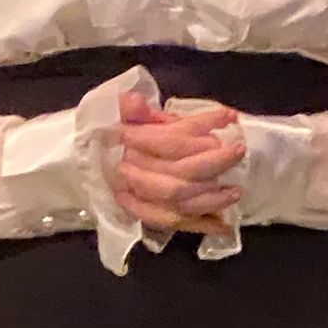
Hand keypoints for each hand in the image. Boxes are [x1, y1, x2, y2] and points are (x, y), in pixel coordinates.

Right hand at [114, 91, 244, 230]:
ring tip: (236, 189)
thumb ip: (128, 108)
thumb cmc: (110, 138)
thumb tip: (136, 100)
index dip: (203, 125)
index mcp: (129, 145)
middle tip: (238, 150)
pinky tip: (226, 226)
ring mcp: (142, 199)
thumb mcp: (115, 116)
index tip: (230, 116)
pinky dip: (203, 226)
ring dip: (213, 197)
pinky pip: (178, 224)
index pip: (170, 138)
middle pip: (181, 172)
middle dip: (214, 162)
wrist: (88, 169)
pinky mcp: (150, 215)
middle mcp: (135, 174)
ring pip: (182, 202)